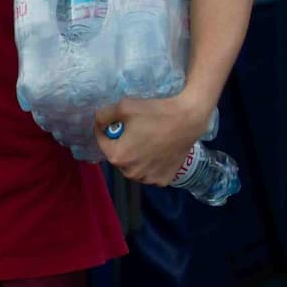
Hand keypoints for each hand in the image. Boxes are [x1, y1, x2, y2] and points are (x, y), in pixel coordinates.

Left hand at [94, 94, 213, 186]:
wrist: (187, 120)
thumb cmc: (154, 113)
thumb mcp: (122, 107)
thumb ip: (103, 116)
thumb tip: (98, 124)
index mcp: (118, 157)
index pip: (102, 142)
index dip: (104, 129)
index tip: (112, 121)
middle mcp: (131, 173)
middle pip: (118, 156)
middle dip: (120, 144)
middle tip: (130, 130)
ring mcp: (149, 179)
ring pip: (133, 167)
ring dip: (134, 156)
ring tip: (143, 141)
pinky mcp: (164, 180)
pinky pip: (149, 172)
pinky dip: (149, 164)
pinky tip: (156, 151)